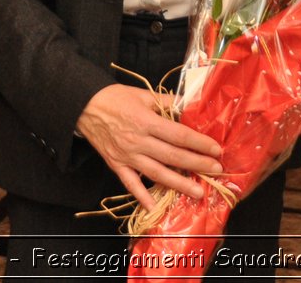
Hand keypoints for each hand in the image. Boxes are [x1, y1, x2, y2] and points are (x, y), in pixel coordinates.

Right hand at [76, 84, 221, 209]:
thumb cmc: (115, 98)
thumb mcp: (143, 94)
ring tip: (197, 192)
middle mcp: (138, 141)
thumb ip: (167, 102)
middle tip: (216, 170)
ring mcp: (127, 156)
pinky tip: (154, 206)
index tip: (216, 149)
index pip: (178, 135)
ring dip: (179, 184)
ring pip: (156, 173)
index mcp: (146, 121)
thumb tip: (190, 106)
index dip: (199, 143)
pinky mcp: (116, 165)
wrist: (84, 106)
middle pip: (172, 156)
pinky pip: (130, 184)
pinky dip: (141, 196)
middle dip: (196, 164)